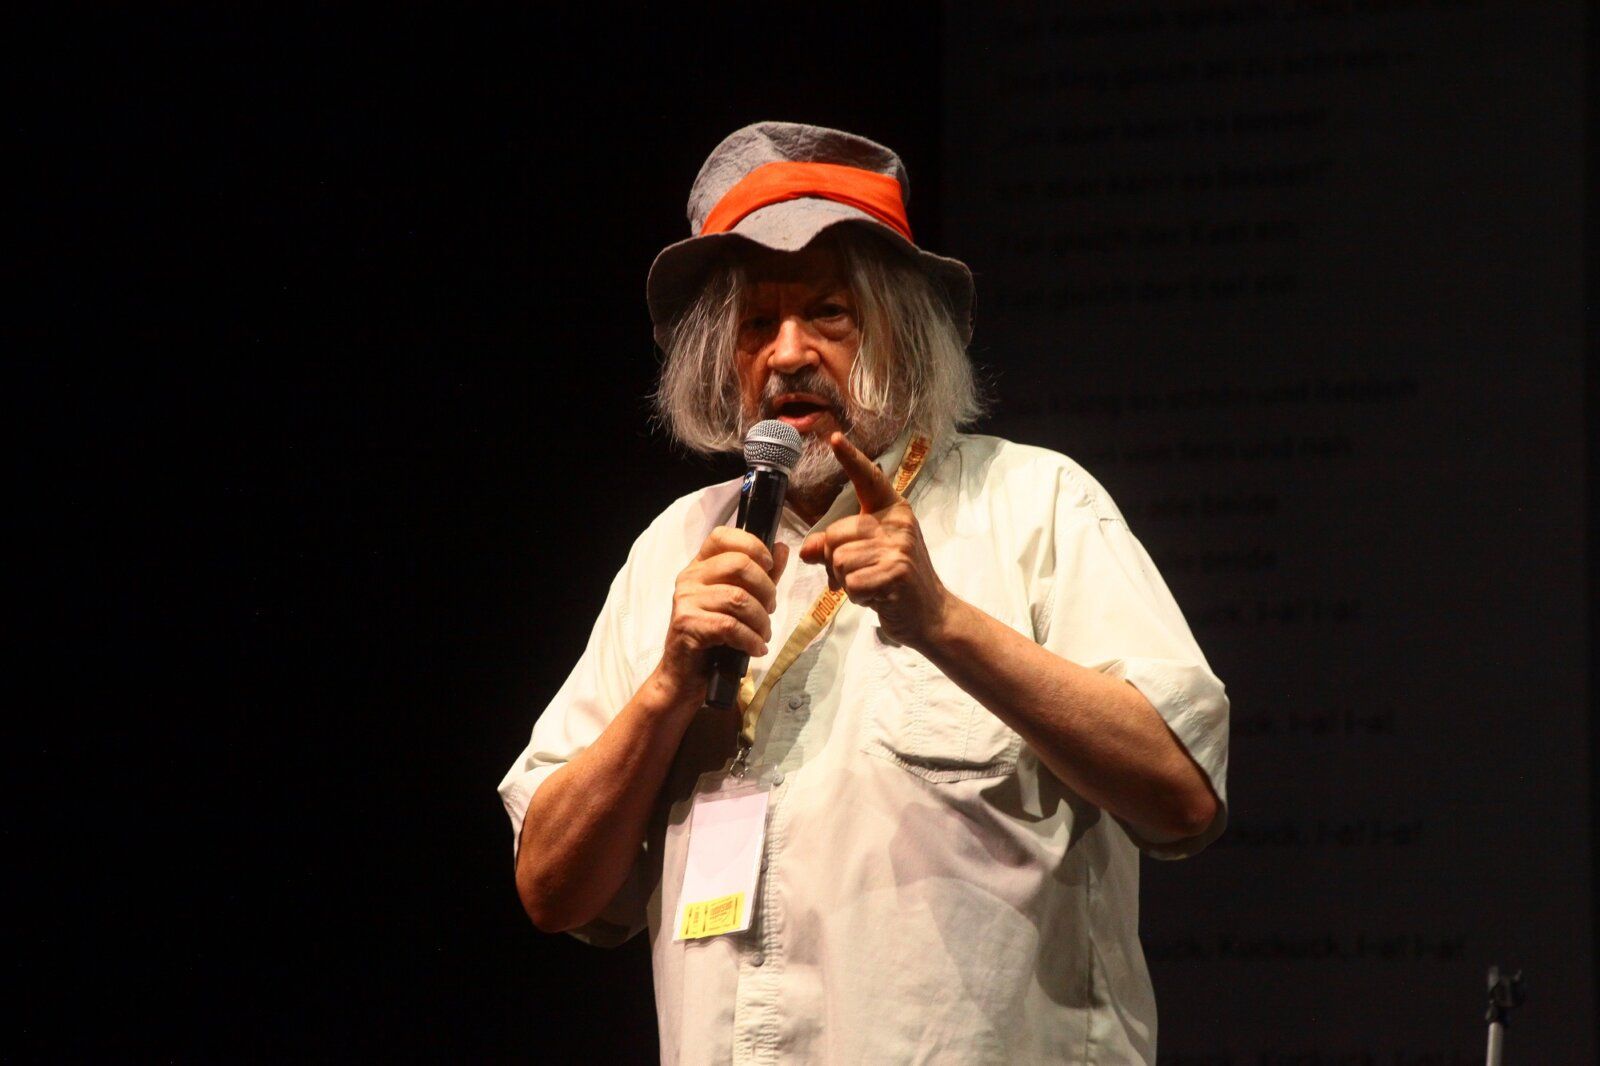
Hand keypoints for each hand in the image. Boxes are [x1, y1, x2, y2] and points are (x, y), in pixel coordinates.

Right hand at [659, 527, 789, 694]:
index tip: (769, 567)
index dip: (752, 545)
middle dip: (766, 589)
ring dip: (761, 620)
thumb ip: (761, 575)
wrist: (684, 676)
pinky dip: (751, 639)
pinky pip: (729, 625)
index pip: (723, 536)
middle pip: (738, 564)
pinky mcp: (687, 625)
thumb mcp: (739, 602)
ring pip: (738, 598)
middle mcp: (689, 578)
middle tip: (770, 610)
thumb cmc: (713, 638)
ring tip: (763, 635)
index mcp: (700, 566)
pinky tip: (756, 649)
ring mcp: (685, 600)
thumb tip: (782, 548)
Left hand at [799, 432, 949, 648]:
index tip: (833, 437)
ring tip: (871, 586)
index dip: (851, 459)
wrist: (932, 615)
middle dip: (835, 561)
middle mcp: (898, 523)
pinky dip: (856, 597)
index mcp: (893, 511)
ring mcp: (899, 547)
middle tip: (859, 575)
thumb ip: (836, 547)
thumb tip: (807, 550)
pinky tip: (877, 598)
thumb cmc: (896, 583)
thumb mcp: (867, 557)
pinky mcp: (896, 573)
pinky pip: (850, 583)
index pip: (869, 480)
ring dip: (846, 581)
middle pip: (834, 534)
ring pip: (839, 560)